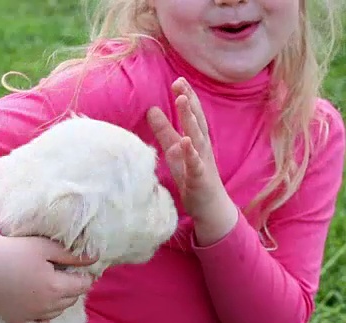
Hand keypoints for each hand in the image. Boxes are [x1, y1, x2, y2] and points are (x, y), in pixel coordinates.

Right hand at [0, 232, 96, 322]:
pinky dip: (43, 319)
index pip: (83, 285)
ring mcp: (31, 315)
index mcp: (56, 287)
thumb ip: (72, 254)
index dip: (83, 274)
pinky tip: (39, 305)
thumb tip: (95, 257)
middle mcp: (46, 306)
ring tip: (46, 282)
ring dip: (58, 300)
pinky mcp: (17, 320)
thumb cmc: (14, 250)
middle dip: (71, 285)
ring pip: (57, 312)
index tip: (74, 265)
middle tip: (59, 271)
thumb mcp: (45, 246)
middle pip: (72, 299)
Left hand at [146, 77, 237, 245]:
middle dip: (189, 101)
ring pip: (196, 136)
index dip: (187, 96)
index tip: (178, 80)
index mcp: (195, 138)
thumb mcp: (174, 149)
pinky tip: (186, 141)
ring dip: (190, 119)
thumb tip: (151, 109)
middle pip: (196, 120)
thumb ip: (164, 130)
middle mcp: (201, 146)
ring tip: (182, 101)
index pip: (192, 114)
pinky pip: (196, 163)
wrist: (209, 205)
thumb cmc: (192, 175)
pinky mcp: (199, 177)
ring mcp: (202, 161)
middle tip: (180, 83)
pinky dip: (191, 152)